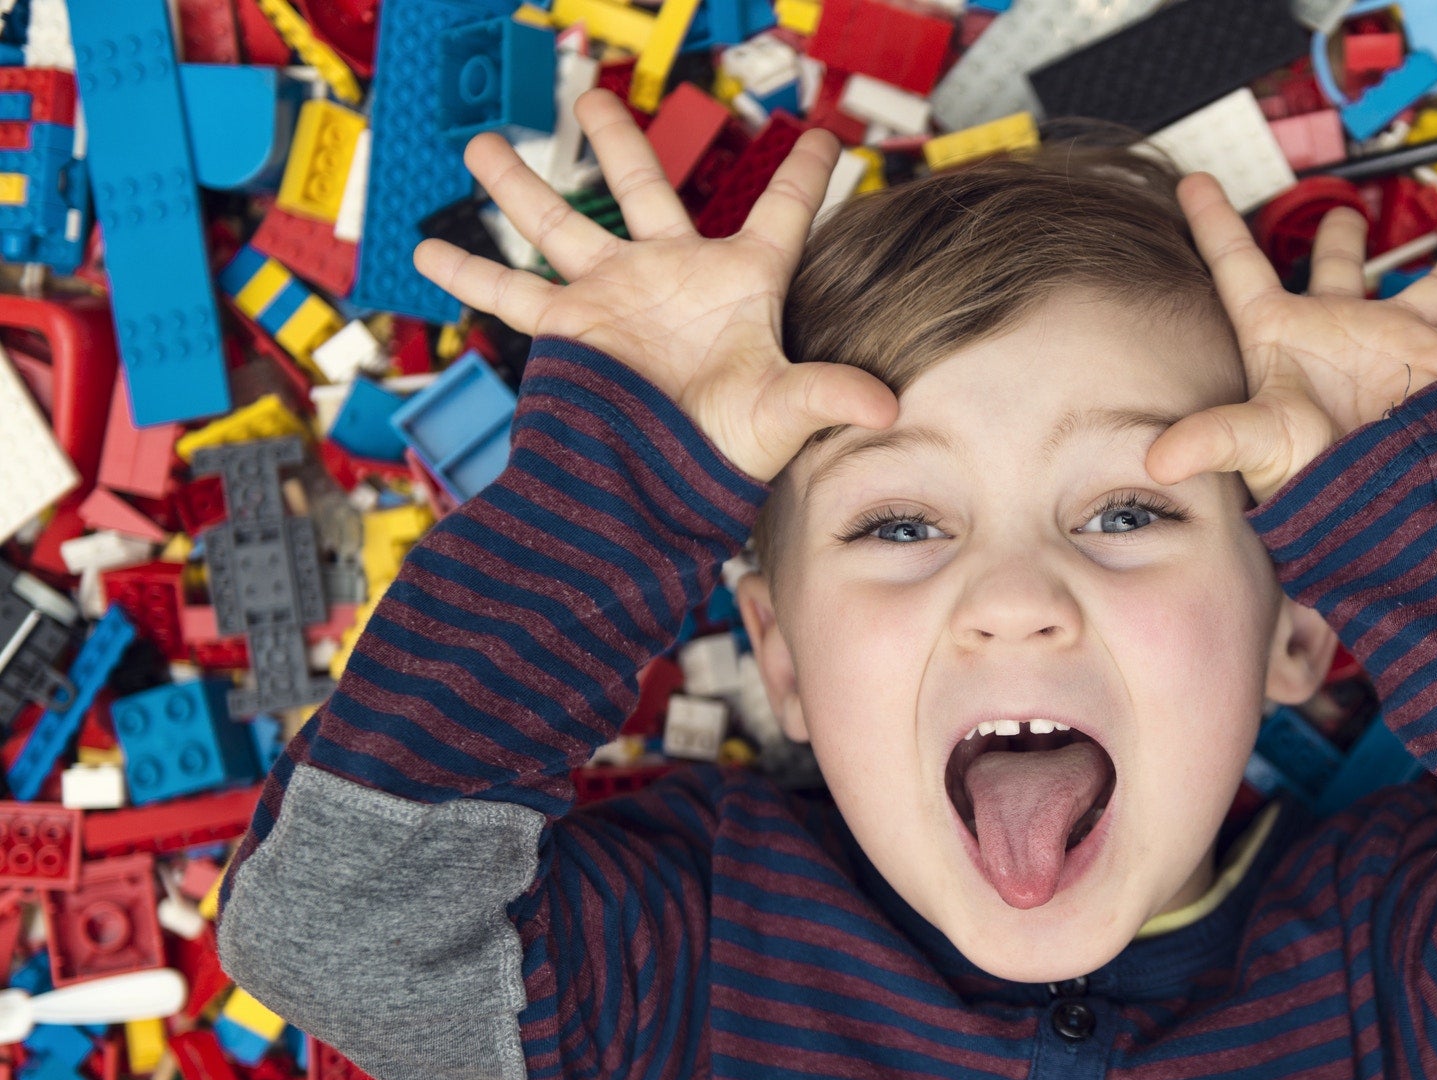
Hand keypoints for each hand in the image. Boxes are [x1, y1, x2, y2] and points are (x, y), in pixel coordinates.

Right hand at [413, 91, 897, 482]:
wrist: (663, 500)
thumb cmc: (728, 458)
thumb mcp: (784, 416)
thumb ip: (830, 394)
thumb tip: (889, 406)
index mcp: (740, 283)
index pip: (784, 214)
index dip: (806, 174)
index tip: (824, 136)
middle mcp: (673, 277)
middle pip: (644, 190)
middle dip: (616, 144)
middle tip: (592, 101)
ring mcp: (615, 297)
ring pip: (561, 224)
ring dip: (521, 185)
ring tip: (481, 144)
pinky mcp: (570, 330)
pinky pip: (512, 294)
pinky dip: (469, 273)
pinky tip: (426, 250)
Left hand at [1143, 175, 1436, 503]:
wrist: (1374, 524)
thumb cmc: (1312, 486)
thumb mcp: (1260, 446)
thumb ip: (1211, 438)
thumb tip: (1157, 457)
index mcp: (1282, 334)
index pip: (1238, 266)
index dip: (1215, 224)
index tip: (1192, 183)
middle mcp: (1342, 331)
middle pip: (1341, 269)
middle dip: (1346, 237)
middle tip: (1350, 211)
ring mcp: (1398, 346)